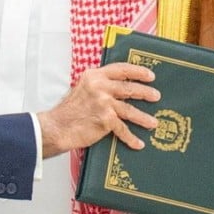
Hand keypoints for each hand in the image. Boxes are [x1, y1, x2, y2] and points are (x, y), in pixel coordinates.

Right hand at [37, 62, 158, 157]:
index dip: (138, 71)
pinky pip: (123, 129)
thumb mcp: (83, 88)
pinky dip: (131, 138)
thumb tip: (119, 87)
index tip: (150, 75)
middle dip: (146, 93)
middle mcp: (100, 87)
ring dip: (144, 117)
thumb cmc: (69, 110)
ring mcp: (103, 103)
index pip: (121, 69)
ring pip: (130, 110)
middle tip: (156, 96)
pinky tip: (138, 143)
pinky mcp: (105, 120)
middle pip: (129, 88)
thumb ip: (99, 85)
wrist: (57, 127)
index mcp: (94, 76)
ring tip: (153, 122)